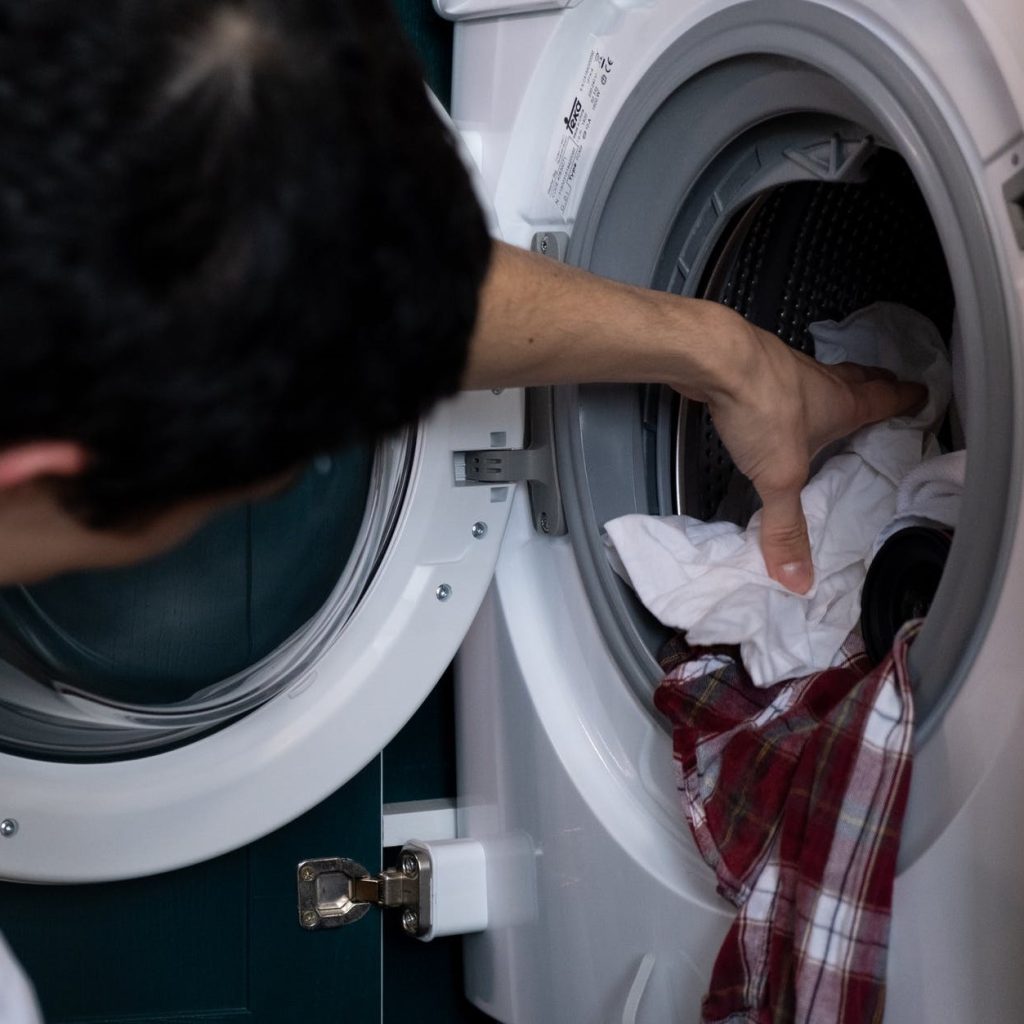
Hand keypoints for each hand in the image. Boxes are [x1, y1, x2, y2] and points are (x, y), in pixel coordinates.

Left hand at [702, 311, 925, 593]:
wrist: (713, 358)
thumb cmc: (761, 408)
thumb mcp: (779, 477)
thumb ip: (787, 527)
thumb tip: (799, 578)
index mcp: (841, 404)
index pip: (886, 399)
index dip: (906, 399)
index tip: (922, 396)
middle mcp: (819, 381)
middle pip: (858, 379)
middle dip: (876, 385)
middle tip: (887, 387)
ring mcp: (785, 368)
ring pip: (819, 376)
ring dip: (830, 386)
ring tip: (831, 398)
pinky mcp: (751, 365)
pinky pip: (778, 376)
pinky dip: (785, 387)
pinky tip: (771, 400)